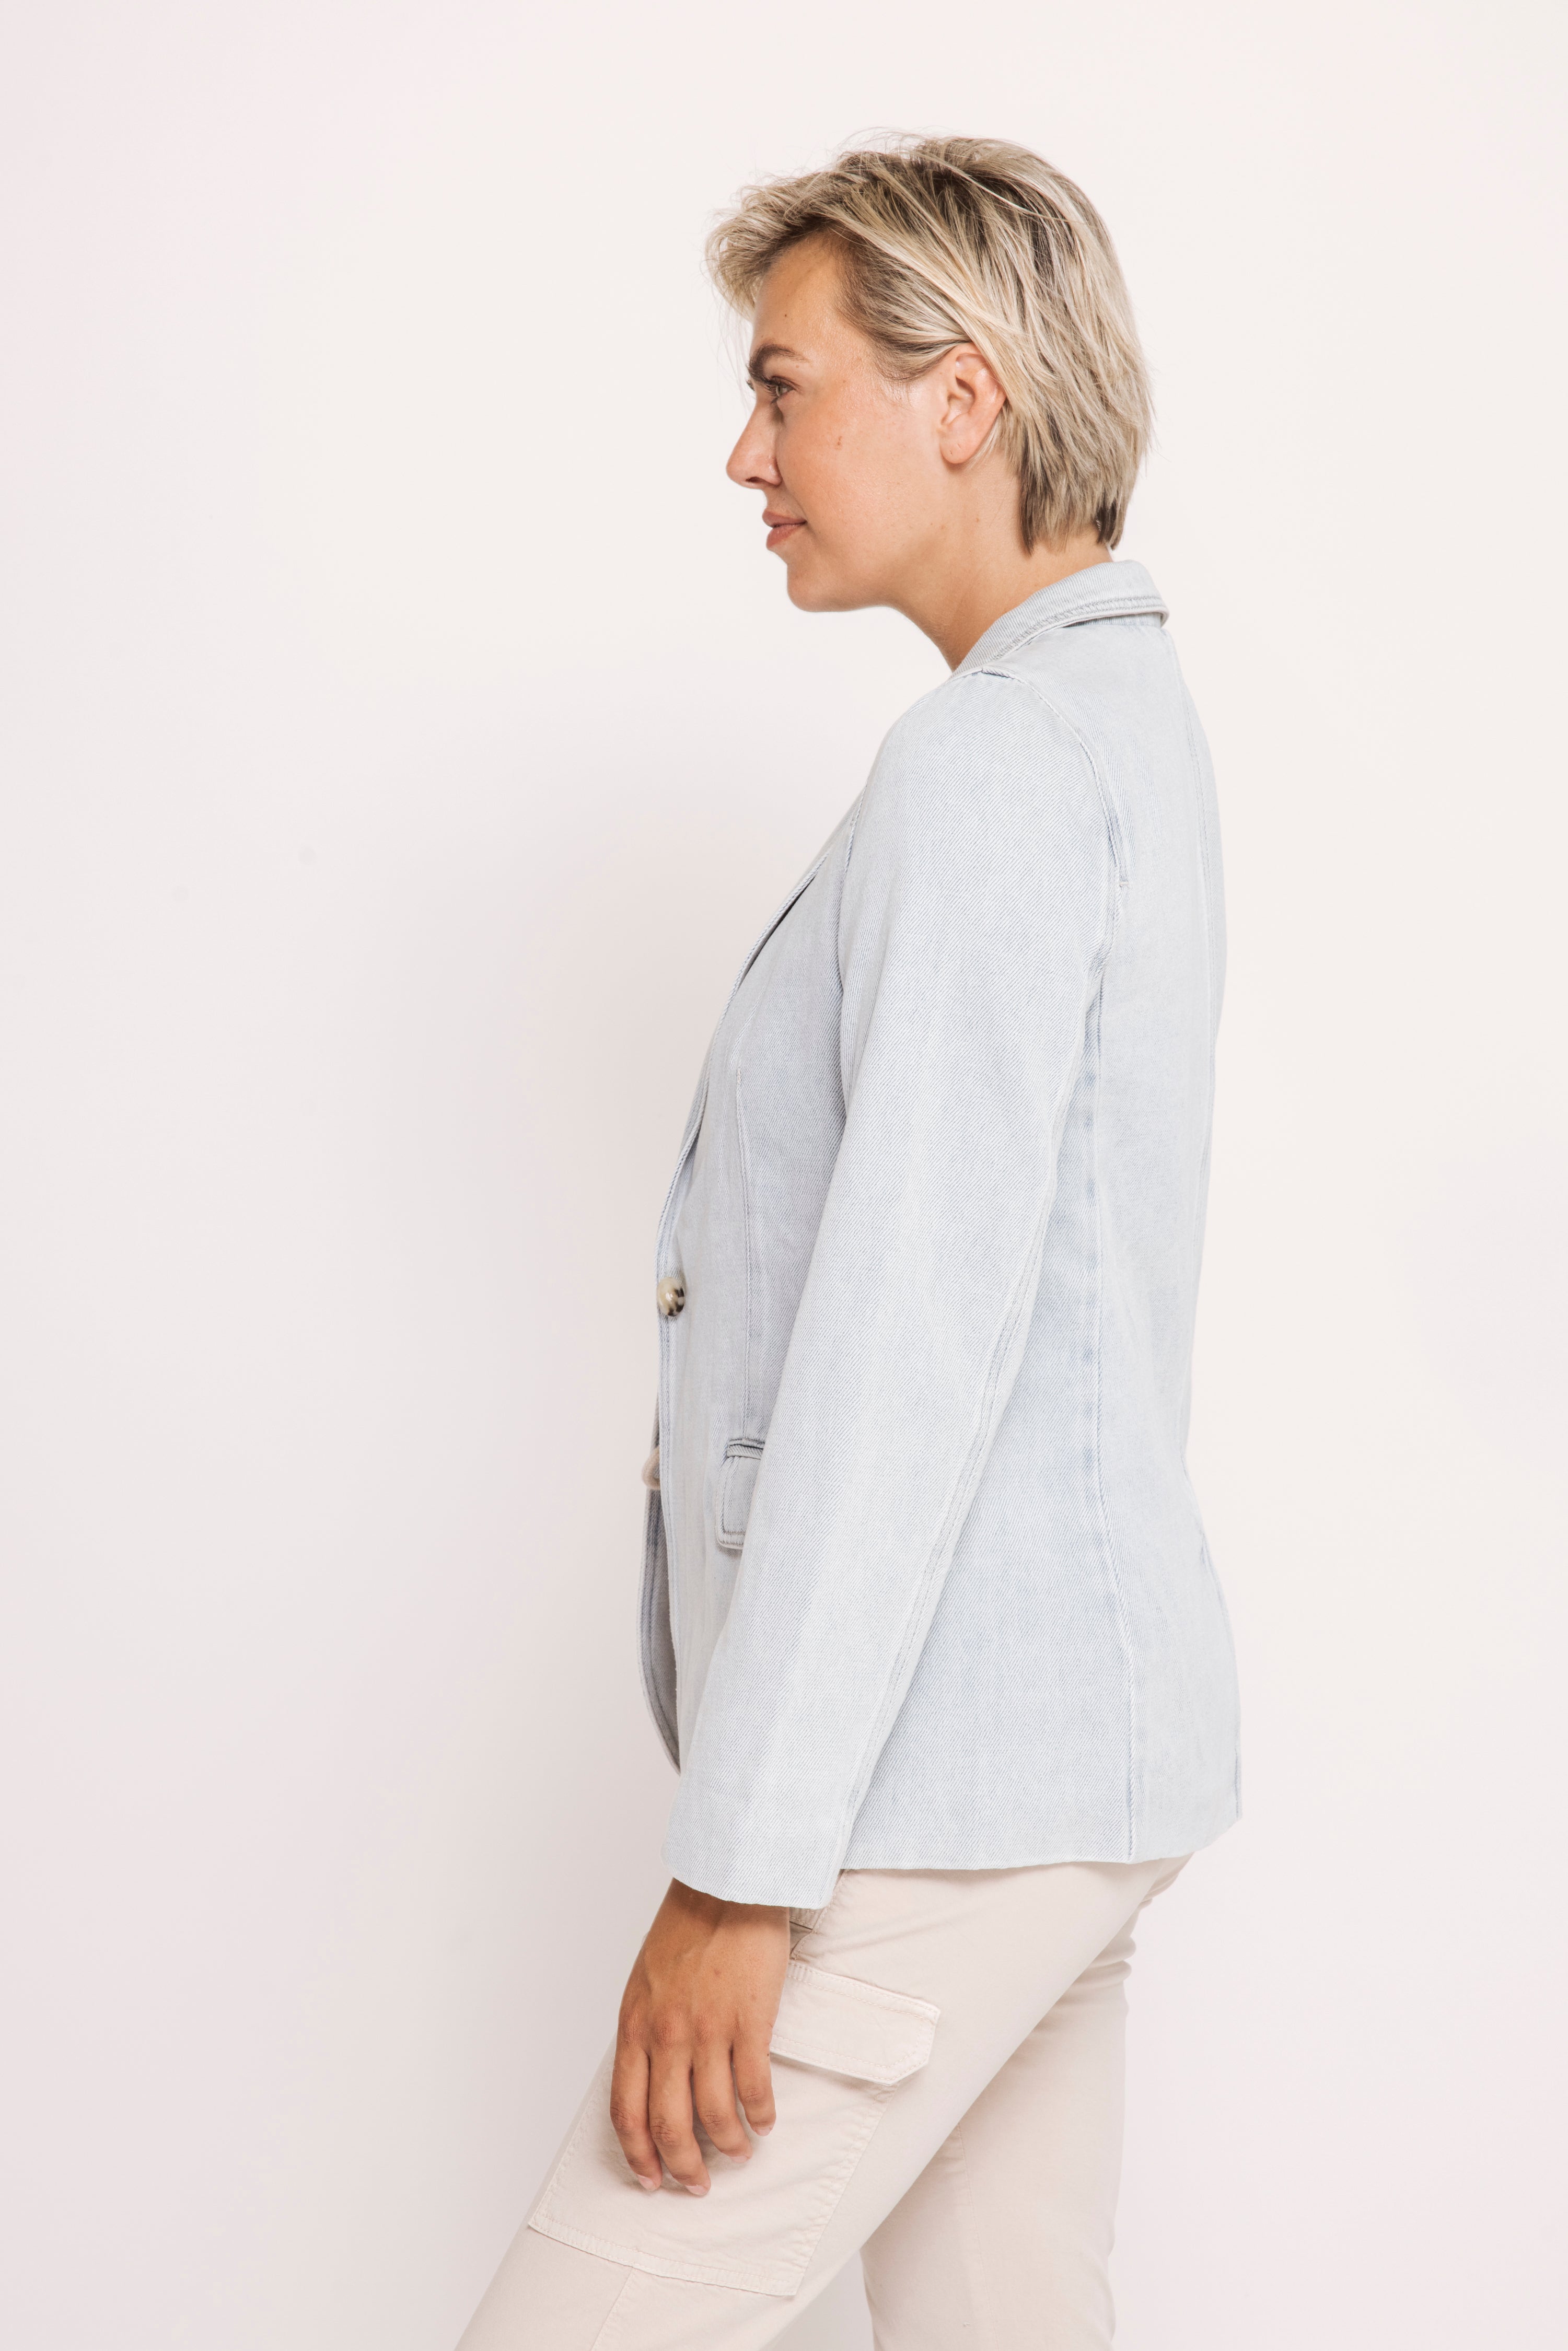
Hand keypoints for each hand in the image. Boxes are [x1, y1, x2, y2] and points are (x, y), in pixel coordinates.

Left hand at [611, 1878, 788, 2193]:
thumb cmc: (686, 1930)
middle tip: (697, 2183)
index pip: (626, 2110)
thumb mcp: (644, 1983)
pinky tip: (764, 2121)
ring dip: (728, 2145)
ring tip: (739, 2152)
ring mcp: (707, 2029)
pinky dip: (760, 2114)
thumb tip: (651, 2082)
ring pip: (714, 2114)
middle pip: (668, 2124)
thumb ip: (644, 2032)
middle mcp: (666, 2035)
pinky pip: (753, 2086)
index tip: (651, 2178)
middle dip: (682, 2166)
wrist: (725, 1886)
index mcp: (634, 2026)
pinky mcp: (748, 2020)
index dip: (638, 2154)